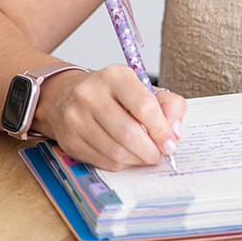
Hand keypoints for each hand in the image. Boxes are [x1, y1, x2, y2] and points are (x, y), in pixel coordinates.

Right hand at [36, 65, 186, 170]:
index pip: (143, 105)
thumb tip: (174, 131)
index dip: (161, 129)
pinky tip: (127, 157)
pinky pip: (103, 161)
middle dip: (149, 150)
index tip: (170, 143)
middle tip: (158, 155)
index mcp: (115, 76)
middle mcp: (91, 93)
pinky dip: (121, 164)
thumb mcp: (144, 88)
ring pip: (115, 151)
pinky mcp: (69, 139)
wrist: (67, 95)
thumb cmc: (113, 94)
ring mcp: (76, 117)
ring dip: (136, 159)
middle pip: (128, 132)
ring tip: (144, 155)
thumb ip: (169, 105)